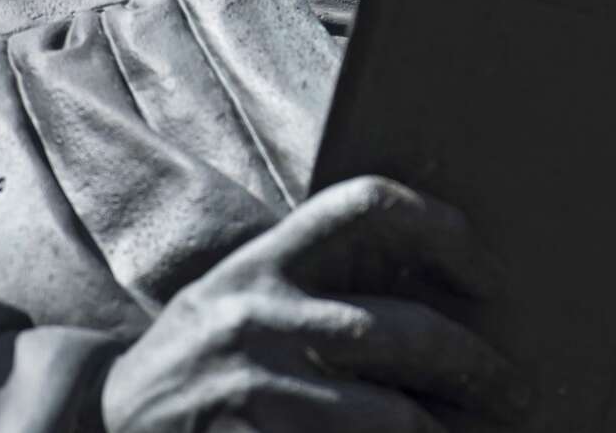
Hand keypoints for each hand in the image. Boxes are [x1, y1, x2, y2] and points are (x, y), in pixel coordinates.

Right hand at [102, 176, 529, 431]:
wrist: (103, 421)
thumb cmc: (206, 352)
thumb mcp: (245, 294)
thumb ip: (322, 281)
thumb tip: (447, 291)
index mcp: (263, 260)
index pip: (366, 206)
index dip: (442, 228)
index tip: (490, 274)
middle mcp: (254, 314)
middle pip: (398, 329)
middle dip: (472, 365)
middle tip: (513, 389)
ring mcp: (246, 387)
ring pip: (382, 415)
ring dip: (439, 432)